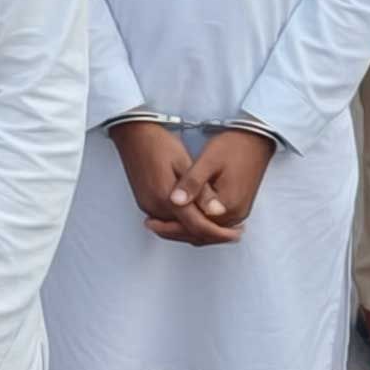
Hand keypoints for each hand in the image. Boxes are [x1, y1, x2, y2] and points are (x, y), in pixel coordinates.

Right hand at [110, 121, 241, 246]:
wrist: (132, 133)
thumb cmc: (159, 143)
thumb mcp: (185, 162)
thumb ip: (201, 190)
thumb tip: (217, 212)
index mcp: (166, 198)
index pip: (198, 227)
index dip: (220, 233)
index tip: (237, 233)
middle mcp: (155, 207)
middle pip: (187, 233)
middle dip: (211, 236)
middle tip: (233, 233)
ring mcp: (147, 206)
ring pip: (177, 229)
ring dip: (198, 230)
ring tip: (220, 226)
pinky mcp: (145, 202)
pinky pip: (168, 221)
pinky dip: (184, 223)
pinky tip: (198, 217)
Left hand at [145, 128, 274, 243]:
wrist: (256, 140)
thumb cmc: (232, 147)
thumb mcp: (209, 161)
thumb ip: (192, 183)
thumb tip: (175, 202)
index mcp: (228, 207)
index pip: (196, 227)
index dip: (172, 227)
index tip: (150, 221)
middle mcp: (236, 216)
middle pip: (202, 234)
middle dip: (176, 231)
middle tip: (150, 224)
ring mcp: (238, 213)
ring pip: (208, 231)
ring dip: (185, 229)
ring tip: (160, 222)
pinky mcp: (237, 207)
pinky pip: (214, 223)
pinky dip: (196, 223)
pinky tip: (181, 215)